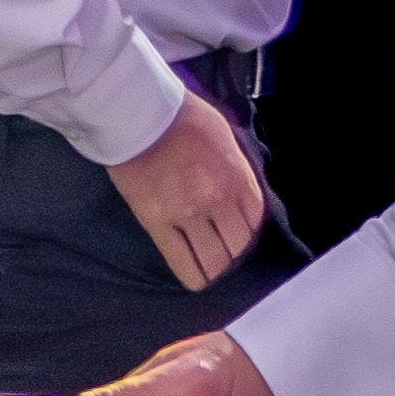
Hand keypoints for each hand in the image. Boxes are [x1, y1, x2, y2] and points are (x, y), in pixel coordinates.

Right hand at [109, 89, 267, 292]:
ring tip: (212, 273)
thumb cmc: (182, 116)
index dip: (249, 236)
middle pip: (236, 246)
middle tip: (227, 260)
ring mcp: (187, 214)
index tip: (242, 240)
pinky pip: (180, 259)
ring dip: (216, 270)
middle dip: (234, 257)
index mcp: (238, 178)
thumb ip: (236, 168)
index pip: (254, 222)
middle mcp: (218, 201)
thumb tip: (240, 192)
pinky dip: (192, 275)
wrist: (140, 114)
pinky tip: (196, 281)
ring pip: (212, 258)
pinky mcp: (157, 221)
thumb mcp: (225, 136)